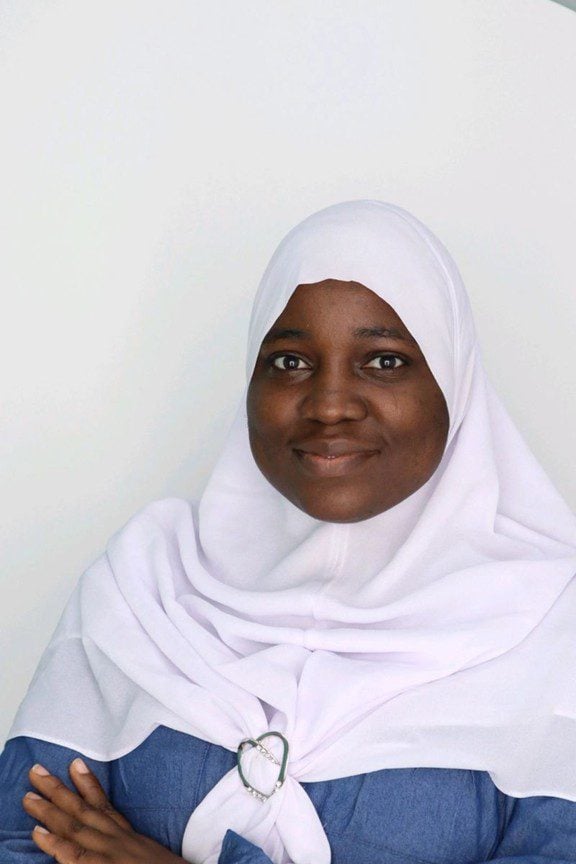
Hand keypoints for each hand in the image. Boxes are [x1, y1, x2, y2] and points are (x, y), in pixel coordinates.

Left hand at [22, 758, 187, 862]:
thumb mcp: (151, 854)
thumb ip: (132, 843)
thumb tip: (120, 837)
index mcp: (129, 837)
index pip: (105, 806)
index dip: (88, 784)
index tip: (75, 763)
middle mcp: (119, 839)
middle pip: (84, 810)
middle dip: (58, 790)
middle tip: (36, 771)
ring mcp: (111, 852)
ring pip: (76, 826)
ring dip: (50, 809)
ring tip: (29, 795)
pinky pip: (76, 855)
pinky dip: (57, 843)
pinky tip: (38, 833)